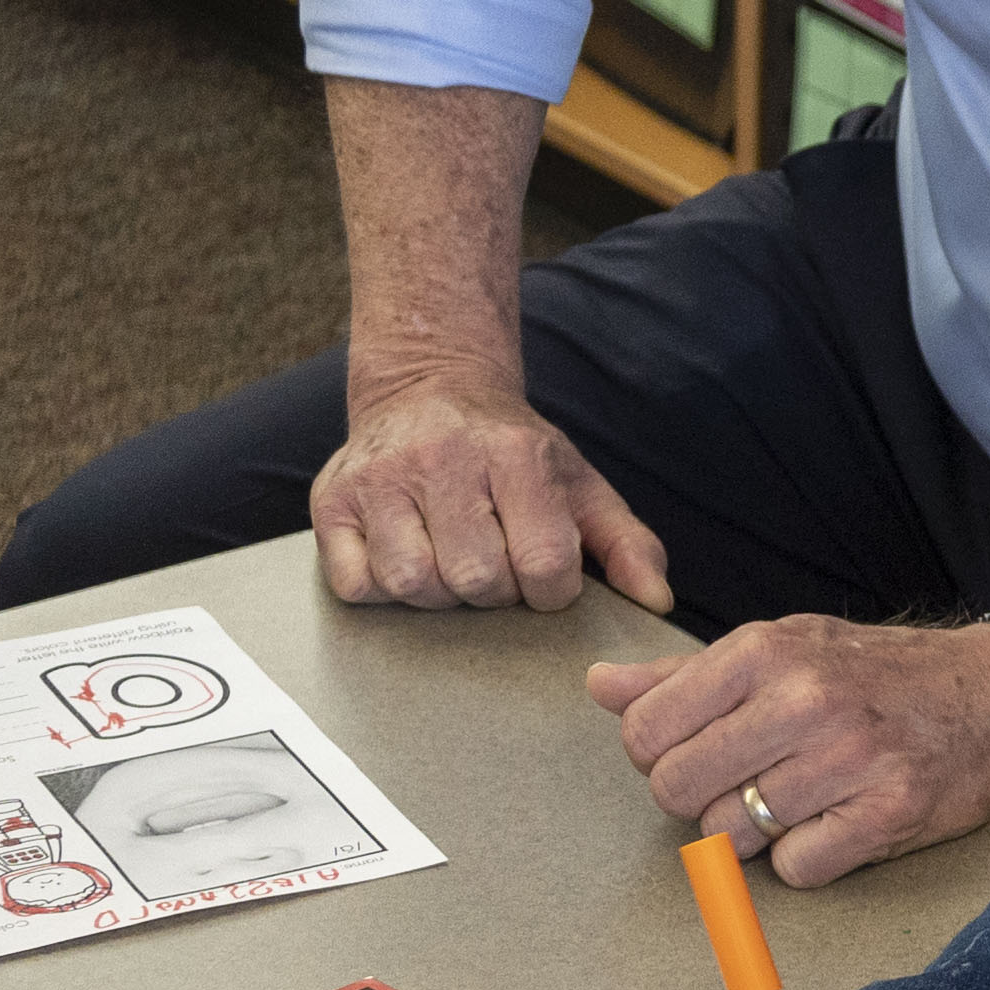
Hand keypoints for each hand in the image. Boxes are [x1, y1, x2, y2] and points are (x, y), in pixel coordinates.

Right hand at [311, 374, 666, 611]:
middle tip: (492, 564)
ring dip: (438, 594)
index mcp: (516, 454)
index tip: (543, 572)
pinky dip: (381, 589)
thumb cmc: (511, 451)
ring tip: (449, 561)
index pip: (544, 563)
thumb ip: (626, 543)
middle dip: (494, 592)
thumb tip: (657, 601)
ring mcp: (381, 479)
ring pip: (413, 584)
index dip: (550, 589)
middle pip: (476, 579)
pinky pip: (356, 584)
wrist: (428, 388)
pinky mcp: (332, 500)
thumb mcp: (578, 484)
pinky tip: (404, 557)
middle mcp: (444, 459)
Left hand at [590, 617, 989, 885]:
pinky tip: (834, 822)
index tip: (697, 752)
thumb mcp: (781, 648)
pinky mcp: (886, 813)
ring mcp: (848, 758)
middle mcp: (803, 700)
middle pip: (678, 791)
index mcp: (763, 652)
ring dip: (754, 833)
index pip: (645, 732)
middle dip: (700, 800)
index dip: (658, 756)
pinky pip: (798, 867)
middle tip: (745, 783)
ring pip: (732, 837)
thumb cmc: (875, 674)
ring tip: (797, 799)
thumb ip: (684, 675)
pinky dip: (806, 858)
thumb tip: (601, 688)